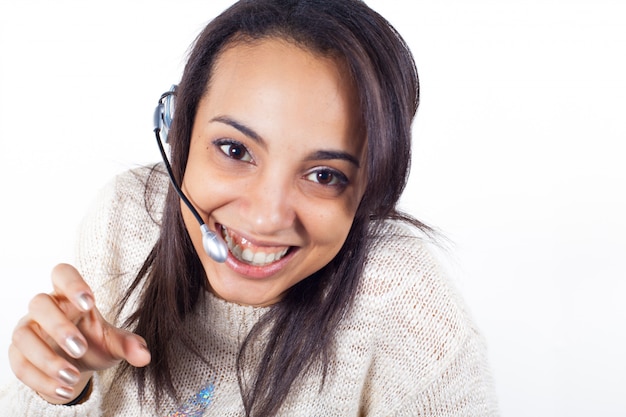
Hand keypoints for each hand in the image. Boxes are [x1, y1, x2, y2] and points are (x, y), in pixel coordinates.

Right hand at [8, 263, 150, 403]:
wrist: (75, 367)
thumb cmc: (94, 343)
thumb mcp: (113, 343)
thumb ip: (128, 345)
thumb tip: (144, 356)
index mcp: (69, 295)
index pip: (63, 274)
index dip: (73, 284)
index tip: (89, 302)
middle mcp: (45, 308)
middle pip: (39, 303)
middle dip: (59, 327)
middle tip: (81, 349)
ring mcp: (27, 329)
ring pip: (24, 335)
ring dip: (47, 359)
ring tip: (72, 377)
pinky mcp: (18, 354)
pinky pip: (20, 364)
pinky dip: (40, 379)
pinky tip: (62, 389)